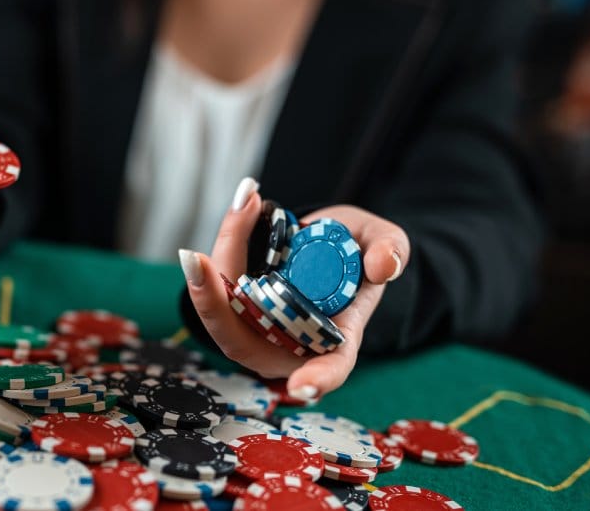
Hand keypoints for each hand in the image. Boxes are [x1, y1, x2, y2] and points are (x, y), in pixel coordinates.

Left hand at [179, 177, 409, 401]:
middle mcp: (289, 339)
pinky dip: (228, 242)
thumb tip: (383, 265)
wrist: (333, 239)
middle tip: (199, 260)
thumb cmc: (361, 252)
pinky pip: (221, 283)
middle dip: (214, 307)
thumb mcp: (383, 243)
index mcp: (335, 338)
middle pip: (244, 343)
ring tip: (244, 207)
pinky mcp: (238, 300)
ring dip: (216, 263)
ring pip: (223, 311)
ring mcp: (259, 323)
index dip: (318, 380)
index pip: (329, 368)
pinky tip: (245, 204)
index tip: (302, 385)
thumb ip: (390, 250)